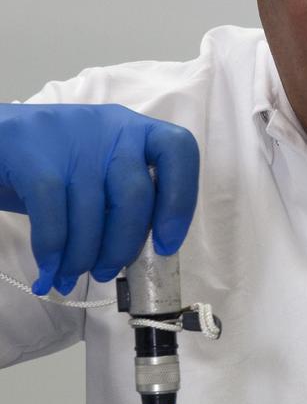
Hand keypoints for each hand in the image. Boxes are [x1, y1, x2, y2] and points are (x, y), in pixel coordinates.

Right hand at [0, 103, 198, 294]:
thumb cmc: (51, 170)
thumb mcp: (96, 177)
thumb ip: (123, 203)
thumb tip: (145, 255)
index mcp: (134, 131)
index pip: (179, 151)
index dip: (179, 201)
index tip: (164, 243)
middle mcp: (108, 127)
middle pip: (134, 196)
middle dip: (121, 248)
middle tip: (103, 272)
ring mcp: (69, 135)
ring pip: (92, 211)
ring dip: (82, 258)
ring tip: (69, 276)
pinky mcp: (30, 151)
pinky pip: (53, 214)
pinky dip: (52, 251)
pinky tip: (48, 269)